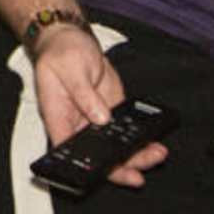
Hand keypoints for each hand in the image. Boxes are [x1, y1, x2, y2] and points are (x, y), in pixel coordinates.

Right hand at [26, 21, 166, 188]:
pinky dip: (139, 138)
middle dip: (118, 168)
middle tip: (138, 174)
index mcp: (58, 118)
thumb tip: (100, 117)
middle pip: (95, 157)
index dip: (84, 169)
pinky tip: (153, 142)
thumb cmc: (61, 52)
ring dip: (134, 155)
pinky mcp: (110, 111)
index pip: (68, 153)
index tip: (104, 174)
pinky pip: (125, 131)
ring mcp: (94, 120)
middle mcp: (76, 125)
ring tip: (155, 155)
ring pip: (113, 148)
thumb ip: (84, 94)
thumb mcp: (70, 69)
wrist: (71, 38)